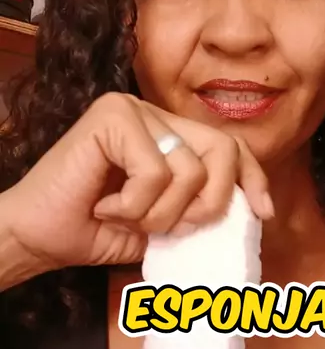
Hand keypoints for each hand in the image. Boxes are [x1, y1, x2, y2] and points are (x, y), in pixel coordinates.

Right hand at [1, 93, 272, 275]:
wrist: (37, 238)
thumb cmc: (94, 231)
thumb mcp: (163, 224)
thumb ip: (200, 210)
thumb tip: (254, 211)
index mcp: (170, 134)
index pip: (230, 146)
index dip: (254, 178)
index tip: (264, 214)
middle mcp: (155, 114)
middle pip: (223, 149)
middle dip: (212, 202)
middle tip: (177, 229)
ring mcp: (133, 109)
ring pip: (189, 170)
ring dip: (161, 215)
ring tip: (124, 217)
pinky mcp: (112, 115)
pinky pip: (155, 172)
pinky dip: (134, 206)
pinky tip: (104, 207)